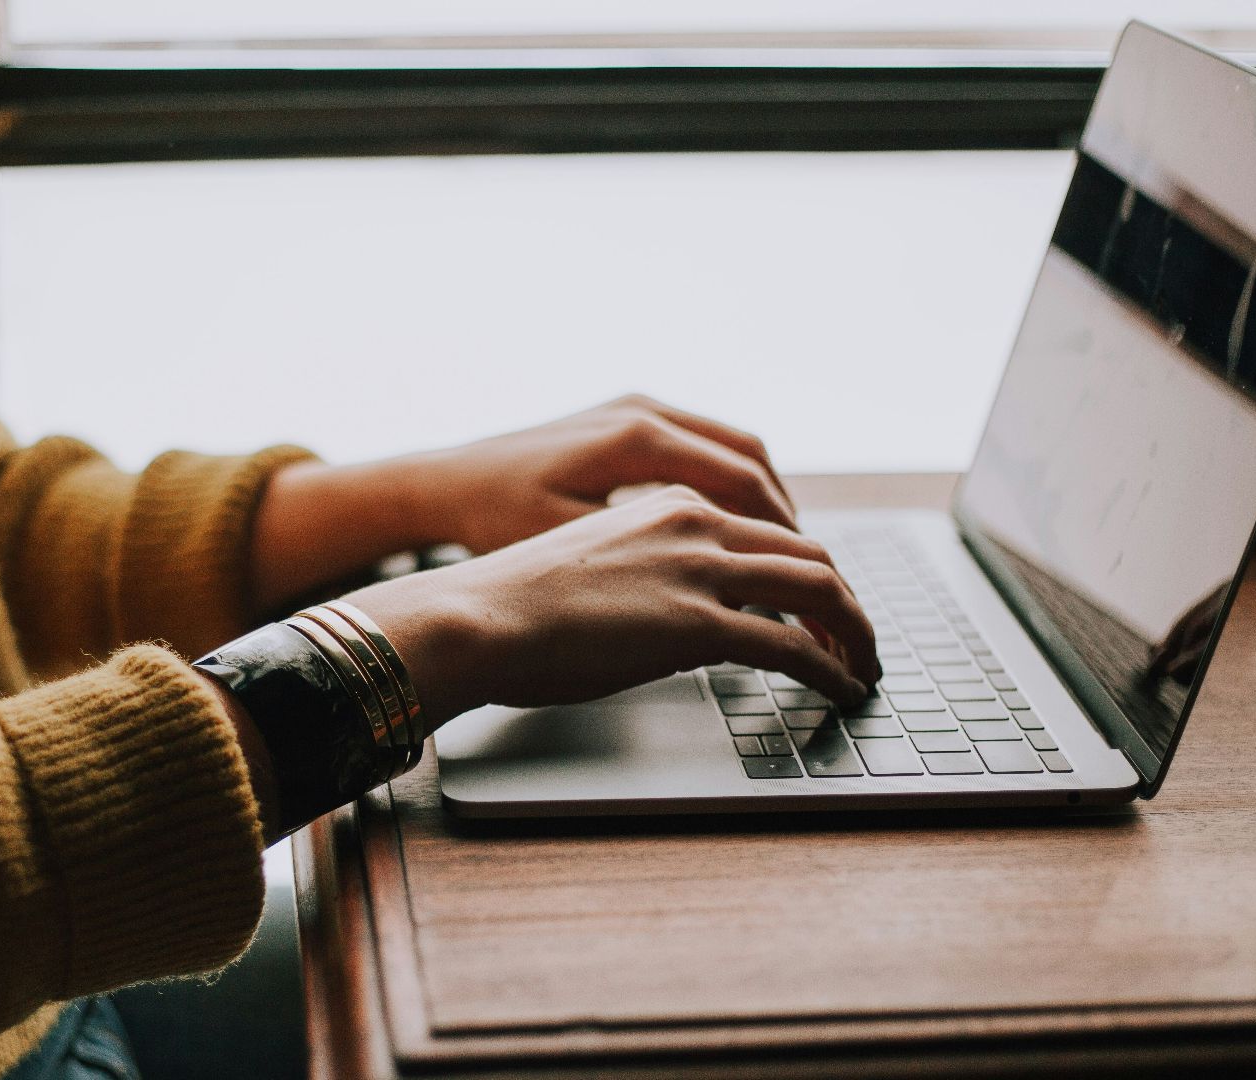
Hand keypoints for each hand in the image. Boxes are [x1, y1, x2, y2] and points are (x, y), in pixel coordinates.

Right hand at [342, 485, 879, 728]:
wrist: (476, 616)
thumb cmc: (511, 603)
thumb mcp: (593, 566)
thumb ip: (647, 576)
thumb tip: (673, 620)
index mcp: (668, 504)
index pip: (766, 529)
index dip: (806, 570)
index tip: (819, 606)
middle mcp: (695, 523)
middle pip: (809, 553)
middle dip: (846, 601)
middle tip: (858, 640)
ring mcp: (700, 570)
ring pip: (820, 589)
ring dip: (855, 633)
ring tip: (863, 668)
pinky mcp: (699, 624)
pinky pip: (794, 646)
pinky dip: (832, 669)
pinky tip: (841, 690)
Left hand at [405, 394, 796, 554]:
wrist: (443, 484)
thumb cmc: (494, 521)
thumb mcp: (571, 548)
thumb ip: (649, 564)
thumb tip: (724, 596)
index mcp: (637, 439)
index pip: (743, 482)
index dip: (783, 536)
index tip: (807, 578)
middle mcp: (644, 411)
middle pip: (751, 459)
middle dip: (786, 518)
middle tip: (812, 572)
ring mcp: (635, 408)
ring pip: (732, 448)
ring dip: (763, 499)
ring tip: (784, 554)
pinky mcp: (624, 418)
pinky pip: (702, 445)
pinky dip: (730, 484)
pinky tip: (733, 528)